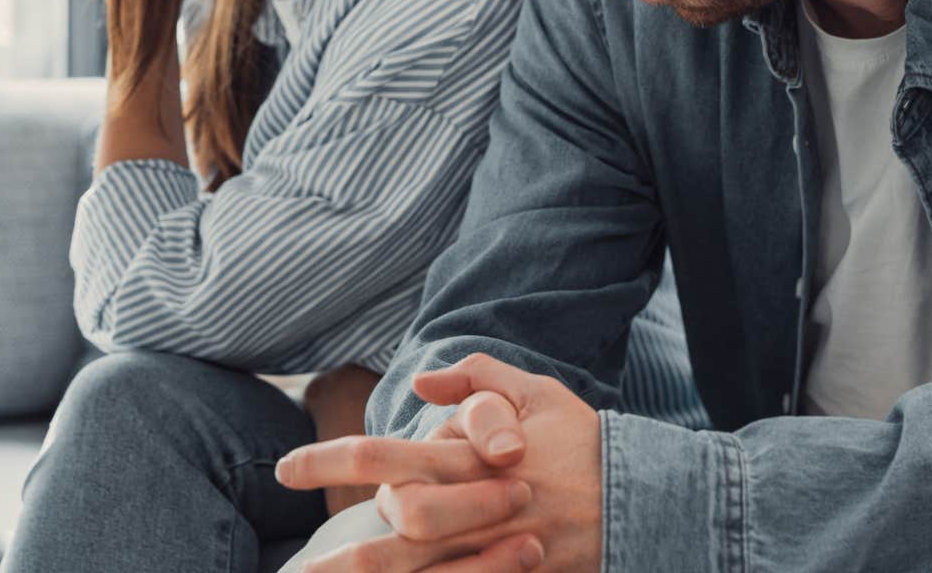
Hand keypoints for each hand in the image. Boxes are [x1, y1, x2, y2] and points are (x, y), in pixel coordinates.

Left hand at [276, 354, 603, 572]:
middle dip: (344, 550)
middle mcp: (477, 505)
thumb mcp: (538, 392)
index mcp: (472, 456)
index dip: (327, 461)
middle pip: (394, 527)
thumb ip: (477, 378)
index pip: (383, 456)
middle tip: (301, 566)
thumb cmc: (585, 441)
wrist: (647, 499)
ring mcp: (496, 550)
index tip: (284, 468)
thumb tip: (422, 377)